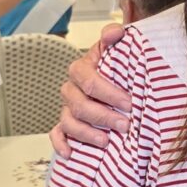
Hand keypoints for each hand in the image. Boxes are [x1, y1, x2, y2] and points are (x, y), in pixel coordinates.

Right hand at [49, 23, 130, 157]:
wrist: (117, 81)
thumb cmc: (119, 67)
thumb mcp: (120, 49)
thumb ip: (116, 38)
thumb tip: (115, 32)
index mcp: (83, 68)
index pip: (89, 80)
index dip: (109, 92)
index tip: (129, 102)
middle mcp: (72, 88)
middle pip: (79, 104)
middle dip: (103, 116)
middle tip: (125, 125)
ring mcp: (68, 107)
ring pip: (69, 122)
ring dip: (86, 133)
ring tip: (106, 141)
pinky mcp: (66, 124)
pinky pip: (57, 134)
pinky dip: (62, 144)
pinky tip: (71, 153)